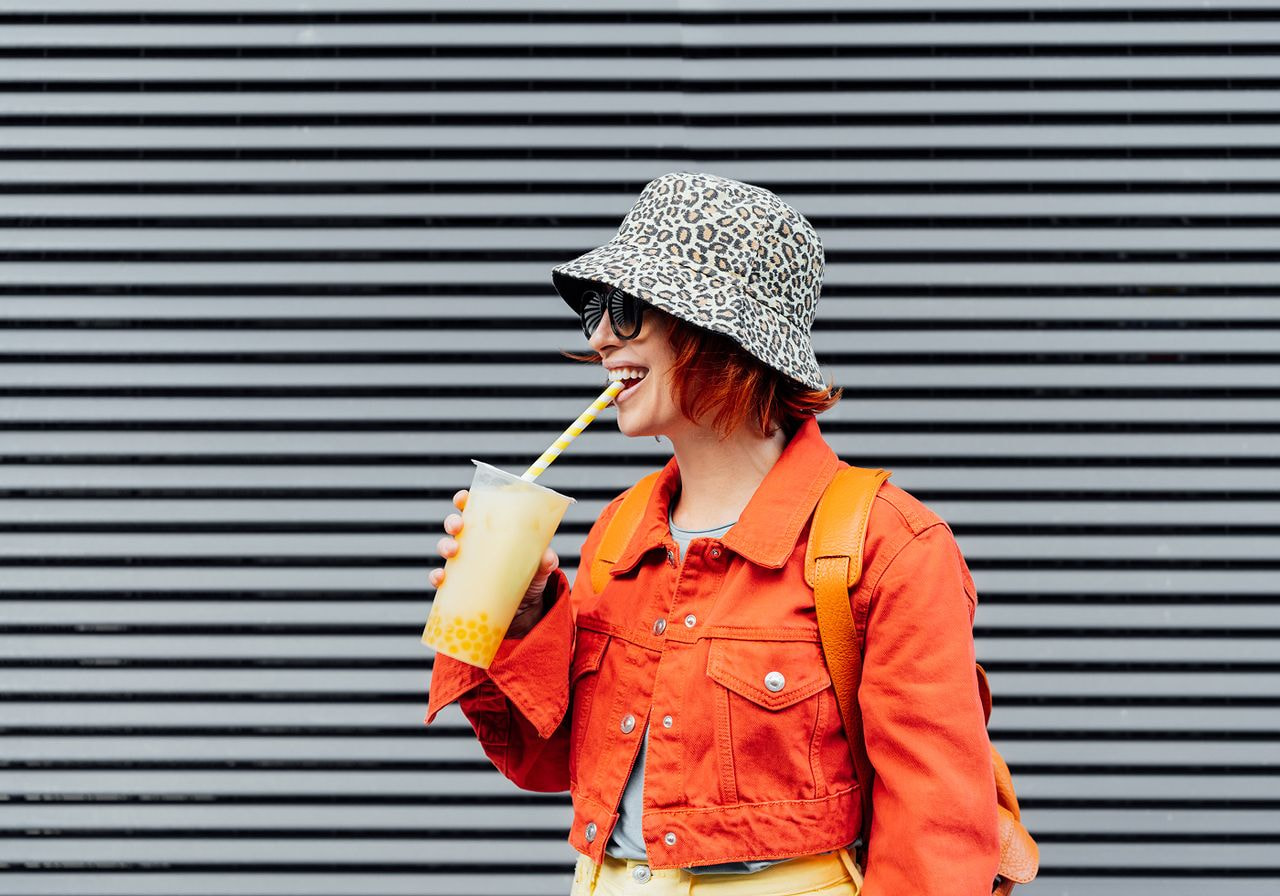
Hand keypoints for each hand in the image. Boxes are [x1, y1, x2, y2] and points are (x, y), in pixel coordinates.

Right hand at [429, 489, 560, 636]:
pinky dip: (437, 577)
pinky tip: (441, 578)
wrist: (525, 613)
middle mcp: (476, 544)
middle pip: (456, 525)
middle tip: (458, 526)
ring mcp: (466, 564)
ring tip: (452, 551)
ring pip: (446, 547)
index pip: (475, 509)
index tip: (463, 498)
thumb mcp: (541, 568)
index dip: (465, 500)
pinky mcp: (459, 586)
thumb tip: (547, 557)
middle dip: (452, 522)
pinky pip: (442, 579)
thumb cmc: (531, 579)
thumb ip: (546, 561)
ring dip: (444, 545)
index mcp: (493, 531)